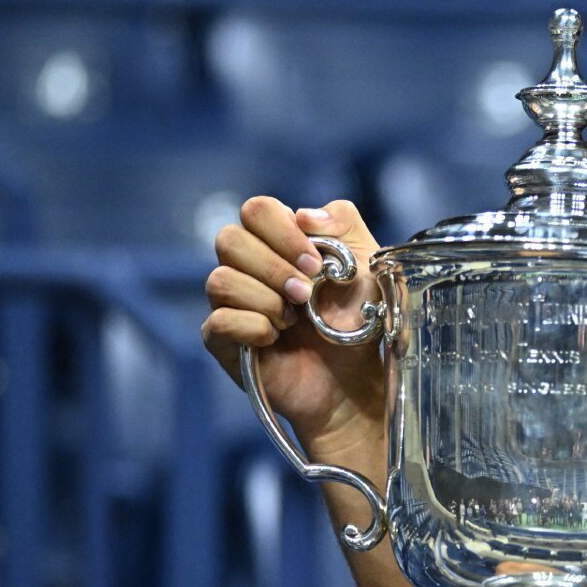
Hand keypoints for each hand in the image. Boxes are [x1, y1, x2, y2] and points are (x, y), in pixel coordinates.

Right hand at [200, 198, 387, 454]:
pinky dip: (252, 326)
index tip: (316, 262)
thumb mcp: (368, 261)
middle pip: (229, 239)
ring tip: (296, 318)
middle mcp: (249, 268)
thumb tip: (303, 214)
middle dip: (273, 265)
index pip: (256, 210)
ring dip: (266, 298)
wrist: (357, 376)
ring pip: (220, 280)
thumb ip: (344, 223)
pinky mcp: (224, 341)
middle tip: (307, 292)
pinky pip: (217, 322)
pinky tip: (276, 337)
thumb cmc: (361, 318)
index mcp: (280, 242)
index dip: (282, 231)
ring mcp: (233, 304)